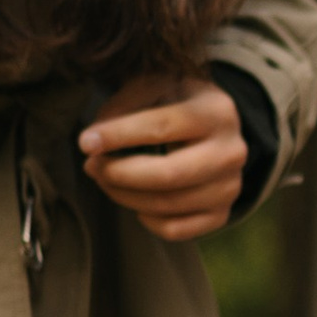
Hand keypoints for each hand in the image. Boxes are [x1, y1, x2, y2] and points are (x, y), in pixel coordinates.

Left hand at [79, 72, 247, 242]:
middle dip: (119, 173)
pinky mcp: (222, 213)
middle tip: (92, 165)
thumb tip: (95, 142)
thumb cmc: (176, 102)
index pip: (161, 128)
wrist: (216, 128)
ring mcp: (229, 187)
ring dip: (124, 195)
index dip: (119, 136)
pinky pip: (175, 230)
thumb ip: (124, 105)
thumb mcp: (154, 86)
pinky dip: (147, 219)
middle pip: (168, 175)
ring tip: (105, 178)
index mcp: (217, 111)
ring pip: (167, 205)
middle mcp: (231, 151)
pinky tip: (136, 199)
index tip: (85, 142)